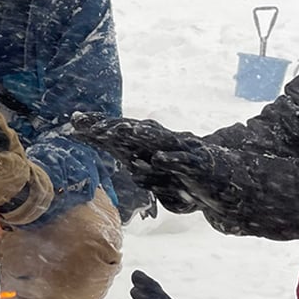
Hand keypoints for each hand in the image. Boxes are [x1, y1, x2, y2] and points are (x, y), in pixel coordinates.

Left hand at [70, 113, 203, 163]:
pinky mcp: (196, 164)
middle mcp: (163, 140)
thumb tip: (121, 166)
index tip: (74, 122)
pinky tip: (158, 159)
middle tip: (92, 126)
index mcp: (150, 142)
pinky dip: (170, 160)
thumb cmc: (183, 174)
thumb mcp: (153, 174)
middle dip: (113, 128)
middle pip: (134, 131)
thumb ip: (132, 166)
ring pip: (158, 140)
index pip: (119, 132)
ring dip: (139, 135)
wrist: (223, 177)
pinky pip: (182, 162)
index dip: (98, 126)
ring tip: (121, 131)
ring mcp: (181, 149)